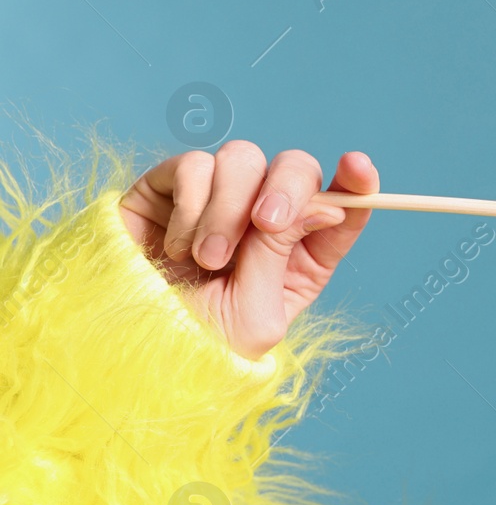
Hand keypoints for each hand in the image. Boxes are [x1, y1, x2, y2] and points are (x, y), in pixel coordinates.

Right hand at [118, 141, 377, 360]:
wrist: (129, 346)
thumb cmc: (199, 343)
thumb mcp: (255, 312)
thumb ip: (282, 254)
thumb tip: (323, 207)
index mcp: (302, 255)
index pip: (341, 205)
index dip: (355, 179)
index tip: (358, 167)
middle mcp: (265, 220)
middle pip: (295, 167)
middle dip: (287, 188)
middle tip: (265, 223)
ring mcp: (219, 200)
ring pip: (243, 158)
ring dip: (228, 209)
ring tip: (206, 260)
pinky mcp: (171, 189)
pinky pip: (195, 165)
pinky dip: (190, 204)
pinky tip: (176, 245)